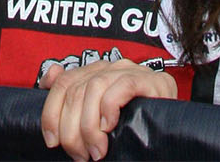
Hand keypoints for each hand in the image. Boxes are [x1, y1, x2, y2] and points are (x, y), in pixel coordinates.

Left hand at [39, 56, 174, 160]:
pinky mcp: (152, 80)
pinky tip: (110, 127)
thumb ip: (73, 95)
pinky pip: (123, 86)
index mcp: (96, 72)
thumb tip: (49, 77)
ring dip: (89, 126)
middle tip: (79, 155)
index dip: (51, 113)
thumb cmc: (131, 124)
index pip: (64, 83)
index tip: (52, 141)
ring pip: (95, 88)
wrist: (169, 130)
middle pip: (77, 90)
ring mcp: (132, 71)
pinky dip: (110, 108)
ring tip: (96, 151)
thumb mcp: (96, 116)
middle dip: (71, 129)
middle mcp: (112, 67)